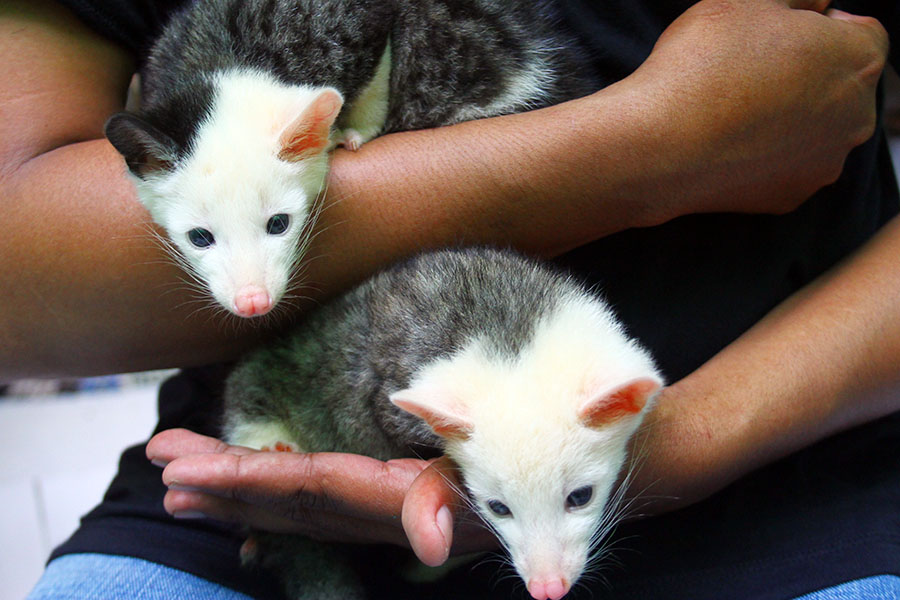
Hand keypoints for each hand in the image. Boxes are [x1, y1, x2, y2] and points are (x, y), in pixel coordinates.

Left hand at [145, 428, 495, 565]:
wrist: (523, 507)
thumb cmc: (503, 477)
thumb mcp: (479, 482)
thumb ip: (447, 508)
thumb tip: (433, 543)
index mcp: (379, 497)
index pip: (298, 489)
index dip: (241, 482)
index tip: (184, 474)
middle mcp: (360, 511)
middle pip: (275, 499)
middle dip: (216, 484)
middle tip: (158, 464)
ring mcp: (360, 513)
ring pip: (282, 505)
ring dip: (228, 494)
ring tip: (174, 482)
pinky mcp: (365, 509)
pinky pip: (302, 510)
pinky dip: (262, 507)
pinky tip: (235, 511)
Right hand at [634, 0, 888, 218]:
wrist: (659, 148)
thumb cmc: (703, 65)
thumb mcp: (749, 0)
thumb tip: (815, 5)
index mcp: (858, 59)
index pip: (863, 34)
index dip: (821, 29)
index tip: (778, 35)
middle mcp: (856, 118)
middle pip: (841, 88)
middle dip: (807, 77)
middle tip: (751, 73)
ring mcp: (824, 163)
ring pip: (814, 131)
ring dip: (787, 119)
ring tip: (733, 112)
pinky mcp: (789, 196)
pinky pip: (785, 167)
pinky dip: (764, 156)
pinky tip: (728, 144)